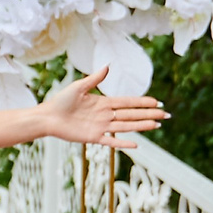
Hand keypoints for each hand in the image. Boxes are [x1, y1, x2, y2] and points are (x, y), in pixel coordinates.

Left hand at [40, 66, 167, 150]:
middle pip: (131, 114)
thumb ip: (94, 79)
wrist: (47, 117)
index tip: (156, 102)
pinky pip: (111, 141)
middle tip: (165, 115)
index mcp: (103, 102)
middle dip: (148, 114)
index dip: (142, 102)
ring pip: (126, 126)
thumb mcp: (78, 87)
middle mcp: (105, 115)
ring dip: (141, 126)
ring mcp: (100, 127)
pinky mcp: (93, 137)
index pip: (128, 102)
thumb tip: (108, 66)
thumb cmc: (60, 101)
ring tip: (157, 125)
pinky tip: (136, 145)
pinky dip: (123, 143)